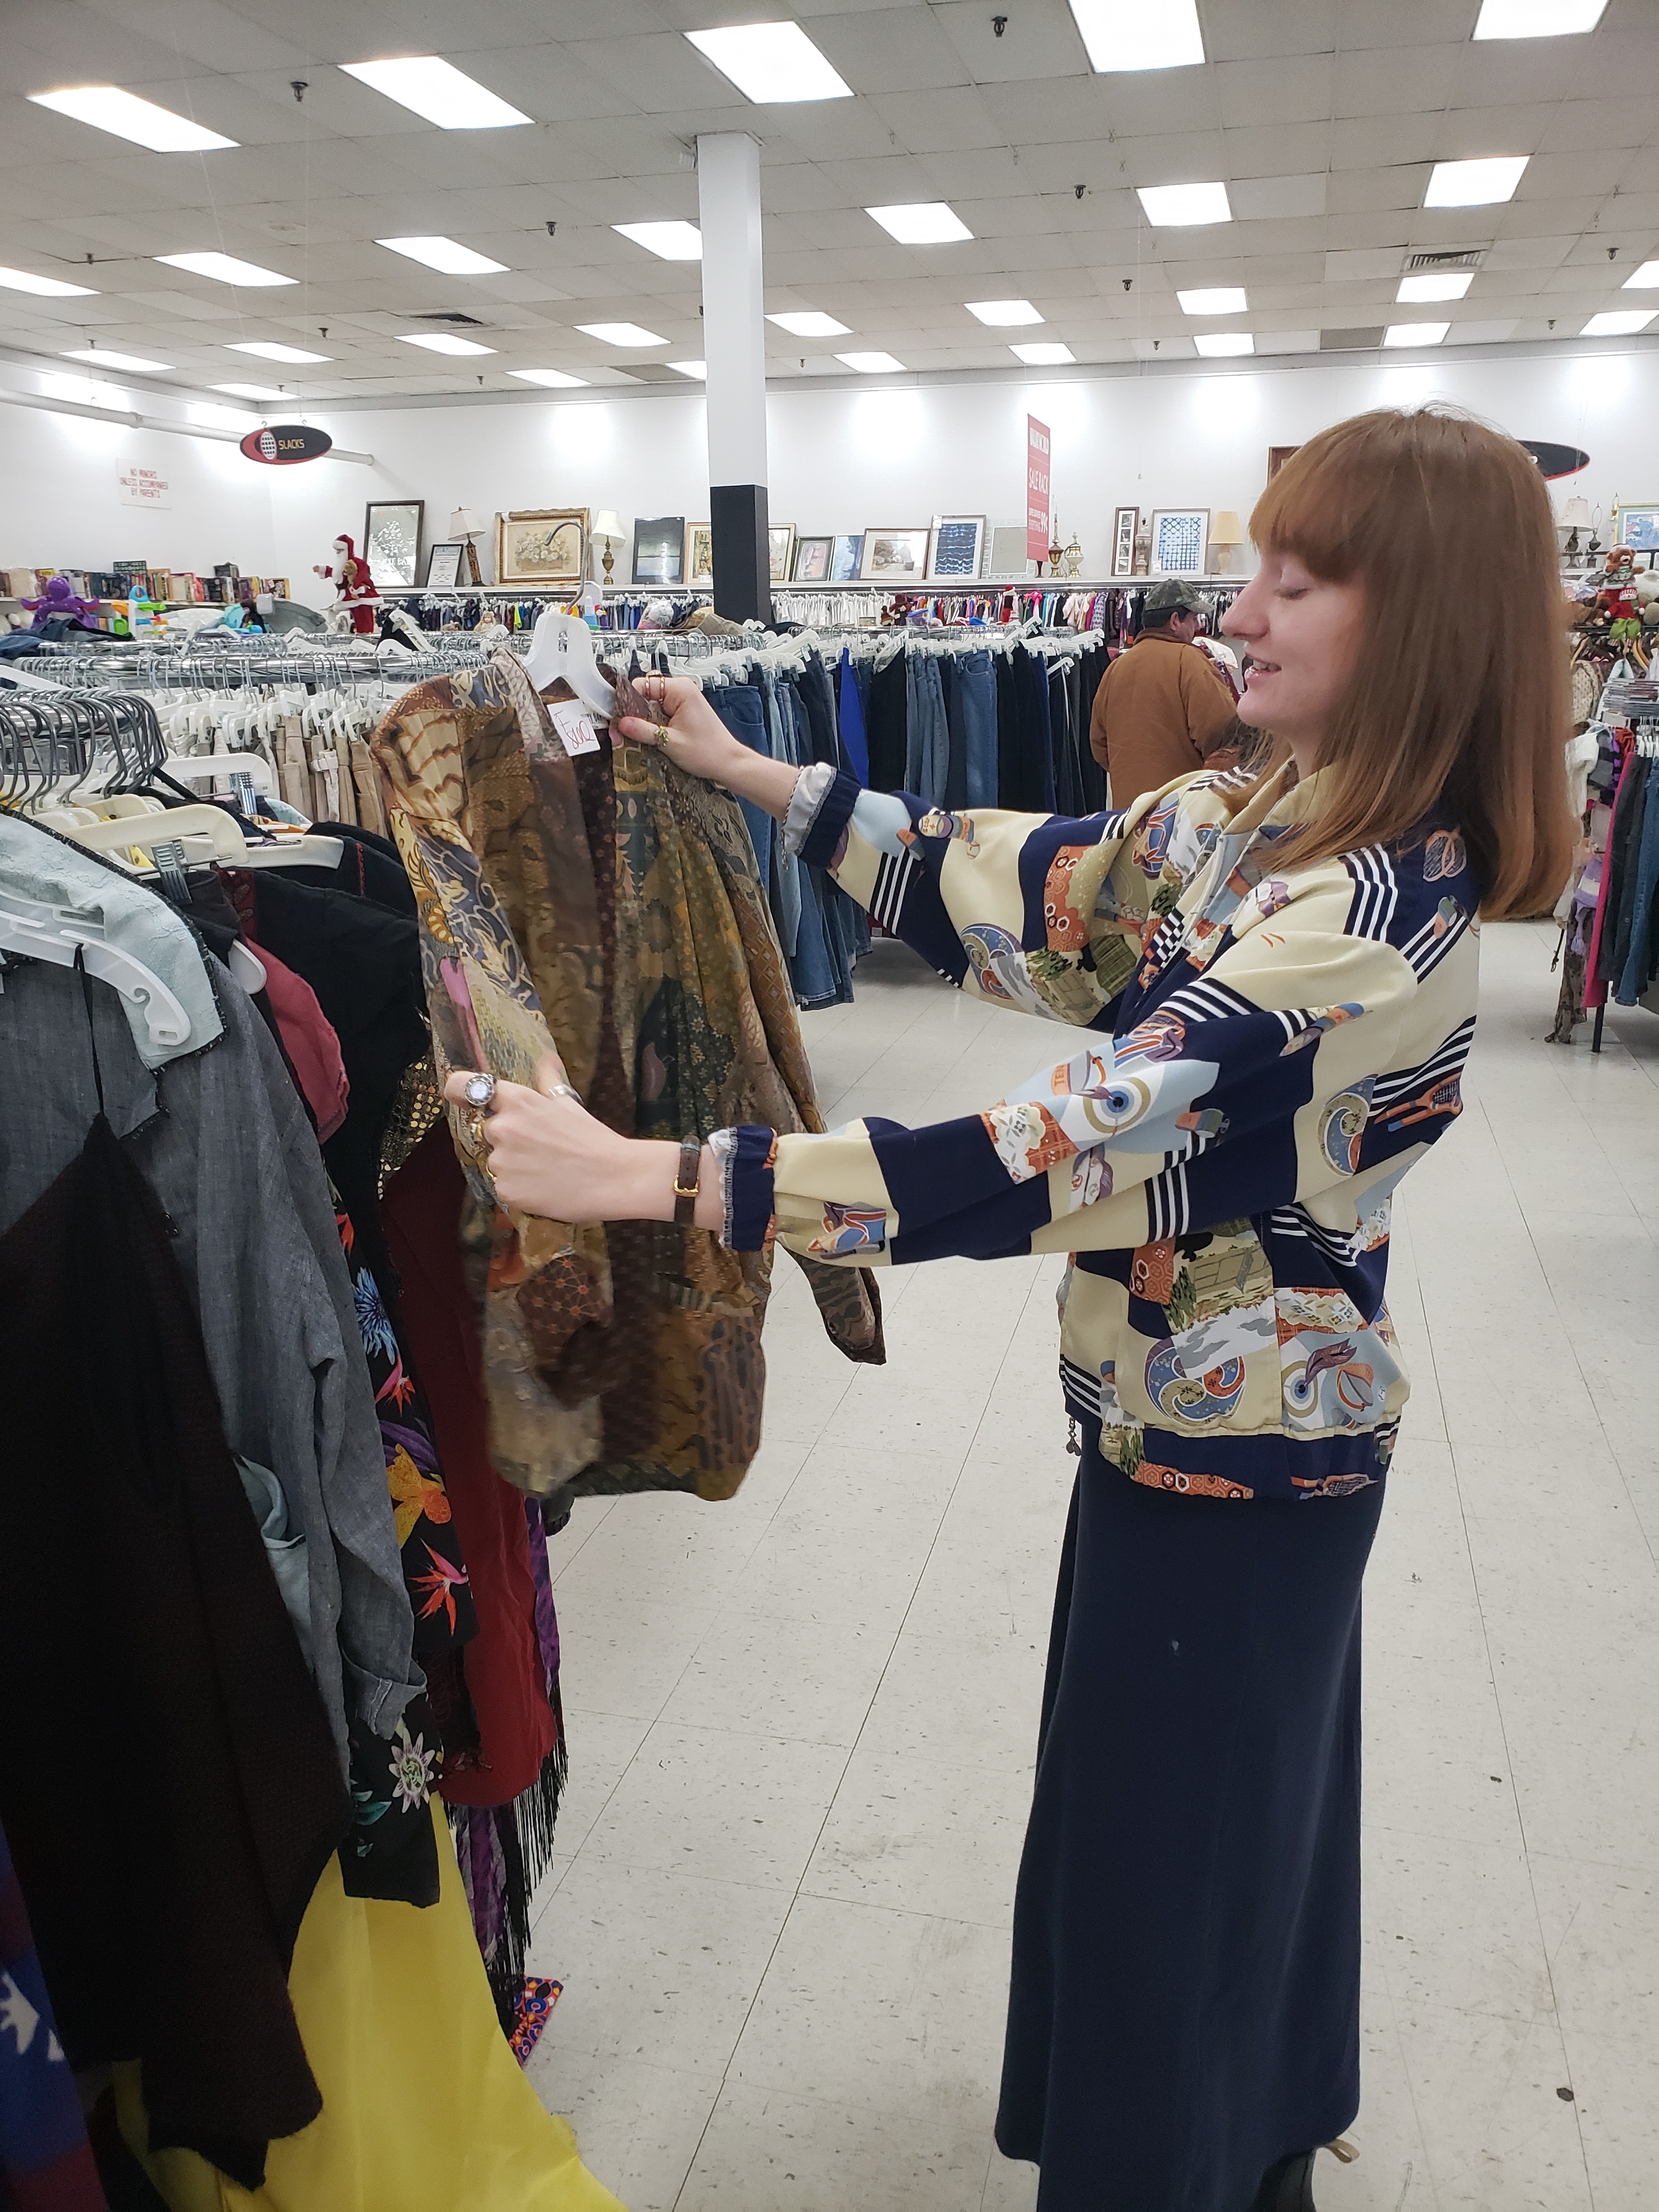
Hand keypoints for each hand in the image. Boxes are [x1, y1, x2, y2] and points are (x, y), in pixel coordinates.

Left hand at [442, 1055, 656, 1221]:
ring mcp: (502, 1161)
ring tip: (546, 1170)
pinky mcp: (506, 1190)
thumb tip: (546, 1059)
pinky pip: (504, 1188)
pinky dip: (520, 1189)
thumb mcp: (568, 1104)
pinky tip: (545, 1187)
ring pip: (496, 1162)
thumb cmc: (594, 1139)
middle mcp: (502, 1128)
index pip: (463, 1086)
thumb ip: (548, 1081)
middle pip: (487, 1131)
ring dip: (514, 1166)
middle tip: (539, 1148)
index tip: (462, 1098)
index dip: (458, 1091)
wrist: (614, 1178)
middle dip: (506, 1138)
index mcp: (517, 1101)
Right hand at [614, 672, 747, 783]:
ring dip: (642, 721)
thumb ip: (643, 731)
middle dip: (633, 714)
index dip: (627, 702)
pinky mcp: (682, 712)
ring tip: (636, 738)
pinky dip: (653, 725)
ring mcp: (682, 701)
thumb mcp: (670, 742)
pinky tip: (649, 738)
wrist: (728, 763)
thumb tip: (620, 723)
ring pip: (651, 706)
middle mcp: (681, 690)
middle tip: (623, 733)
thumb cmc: (707, 752)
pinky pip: (660, 714)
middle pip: (645, 695)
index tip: (618, 718)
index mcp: (679, 689)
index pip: (641, 685)